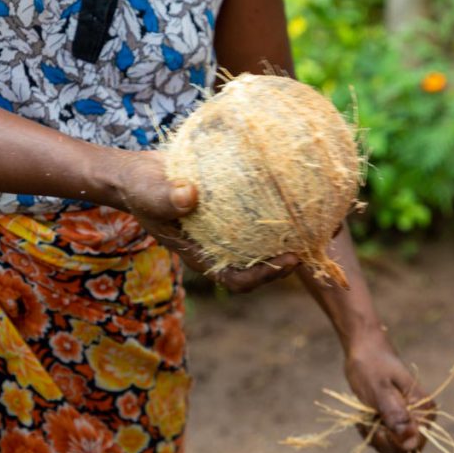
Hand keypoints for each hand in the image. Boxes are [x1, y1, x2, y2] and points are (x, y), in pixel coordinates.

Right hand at [114, 151, 299, 293]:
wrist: (137, 173)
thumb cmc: (139, 187)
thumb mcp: (147, 190)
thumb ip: (164, 196)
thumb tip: (190, 196)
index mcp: (200, 255)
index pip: (237, 279)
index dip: (264, 276)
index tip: (289, 260)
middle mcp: (217, 246)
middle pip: (258, 265)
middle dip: (287, 262)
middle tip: (314, 243)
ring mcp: (225, 229)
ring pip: (262, 242)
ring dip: (286, 237)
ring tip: (315, 221)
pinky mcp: (230, 208)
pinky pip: (258, 214)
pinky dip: (275, 208)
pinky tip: (294, 186)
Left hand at [343, 337, 431, 452]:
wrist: (364, 349)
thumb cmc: (371, 365)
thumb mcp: (379, 389)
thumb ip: (394, 414)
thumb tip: (409, 441)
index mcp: (425, 411)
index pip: (415, 445)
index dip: (394, 443)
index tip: (378, 427)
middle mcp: (421, 419)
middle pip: (403, 450)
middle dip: (382, 441)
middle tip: (367, 420)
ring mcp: (407, 421)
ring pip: (392, 447)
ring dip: (374, 436)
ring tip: (364, 416)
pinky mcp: (395, 421)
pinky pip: (384, 439)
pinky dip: (370, 432)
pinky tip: (362, 417)